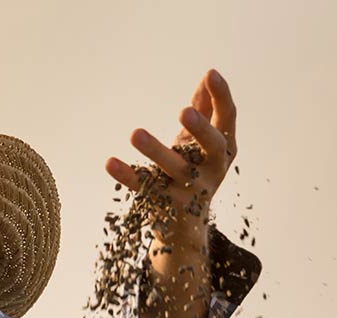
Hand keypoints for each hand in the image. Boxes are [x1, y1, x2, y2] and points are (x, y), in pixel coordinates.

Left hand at [105, 68, 237, 242]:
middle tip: (183, 111)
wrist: (185, 226)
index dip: (222, 96)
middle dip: (200, 129)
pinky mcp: (164, 204)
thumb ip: (204, 110)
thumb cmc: (194, 171)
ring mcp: (190, 189)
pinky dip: (127, 175)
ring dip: (155, 150)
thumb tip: (208, 75)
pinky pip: (144, 187)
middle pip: (213, 147)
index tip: (211, 73)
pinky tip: (110, 162)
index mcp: (224, 150)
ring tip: (134, 133)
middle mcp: (213, 170)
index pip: (227, 120)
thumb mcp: (200, 142)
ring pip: (174, 168)